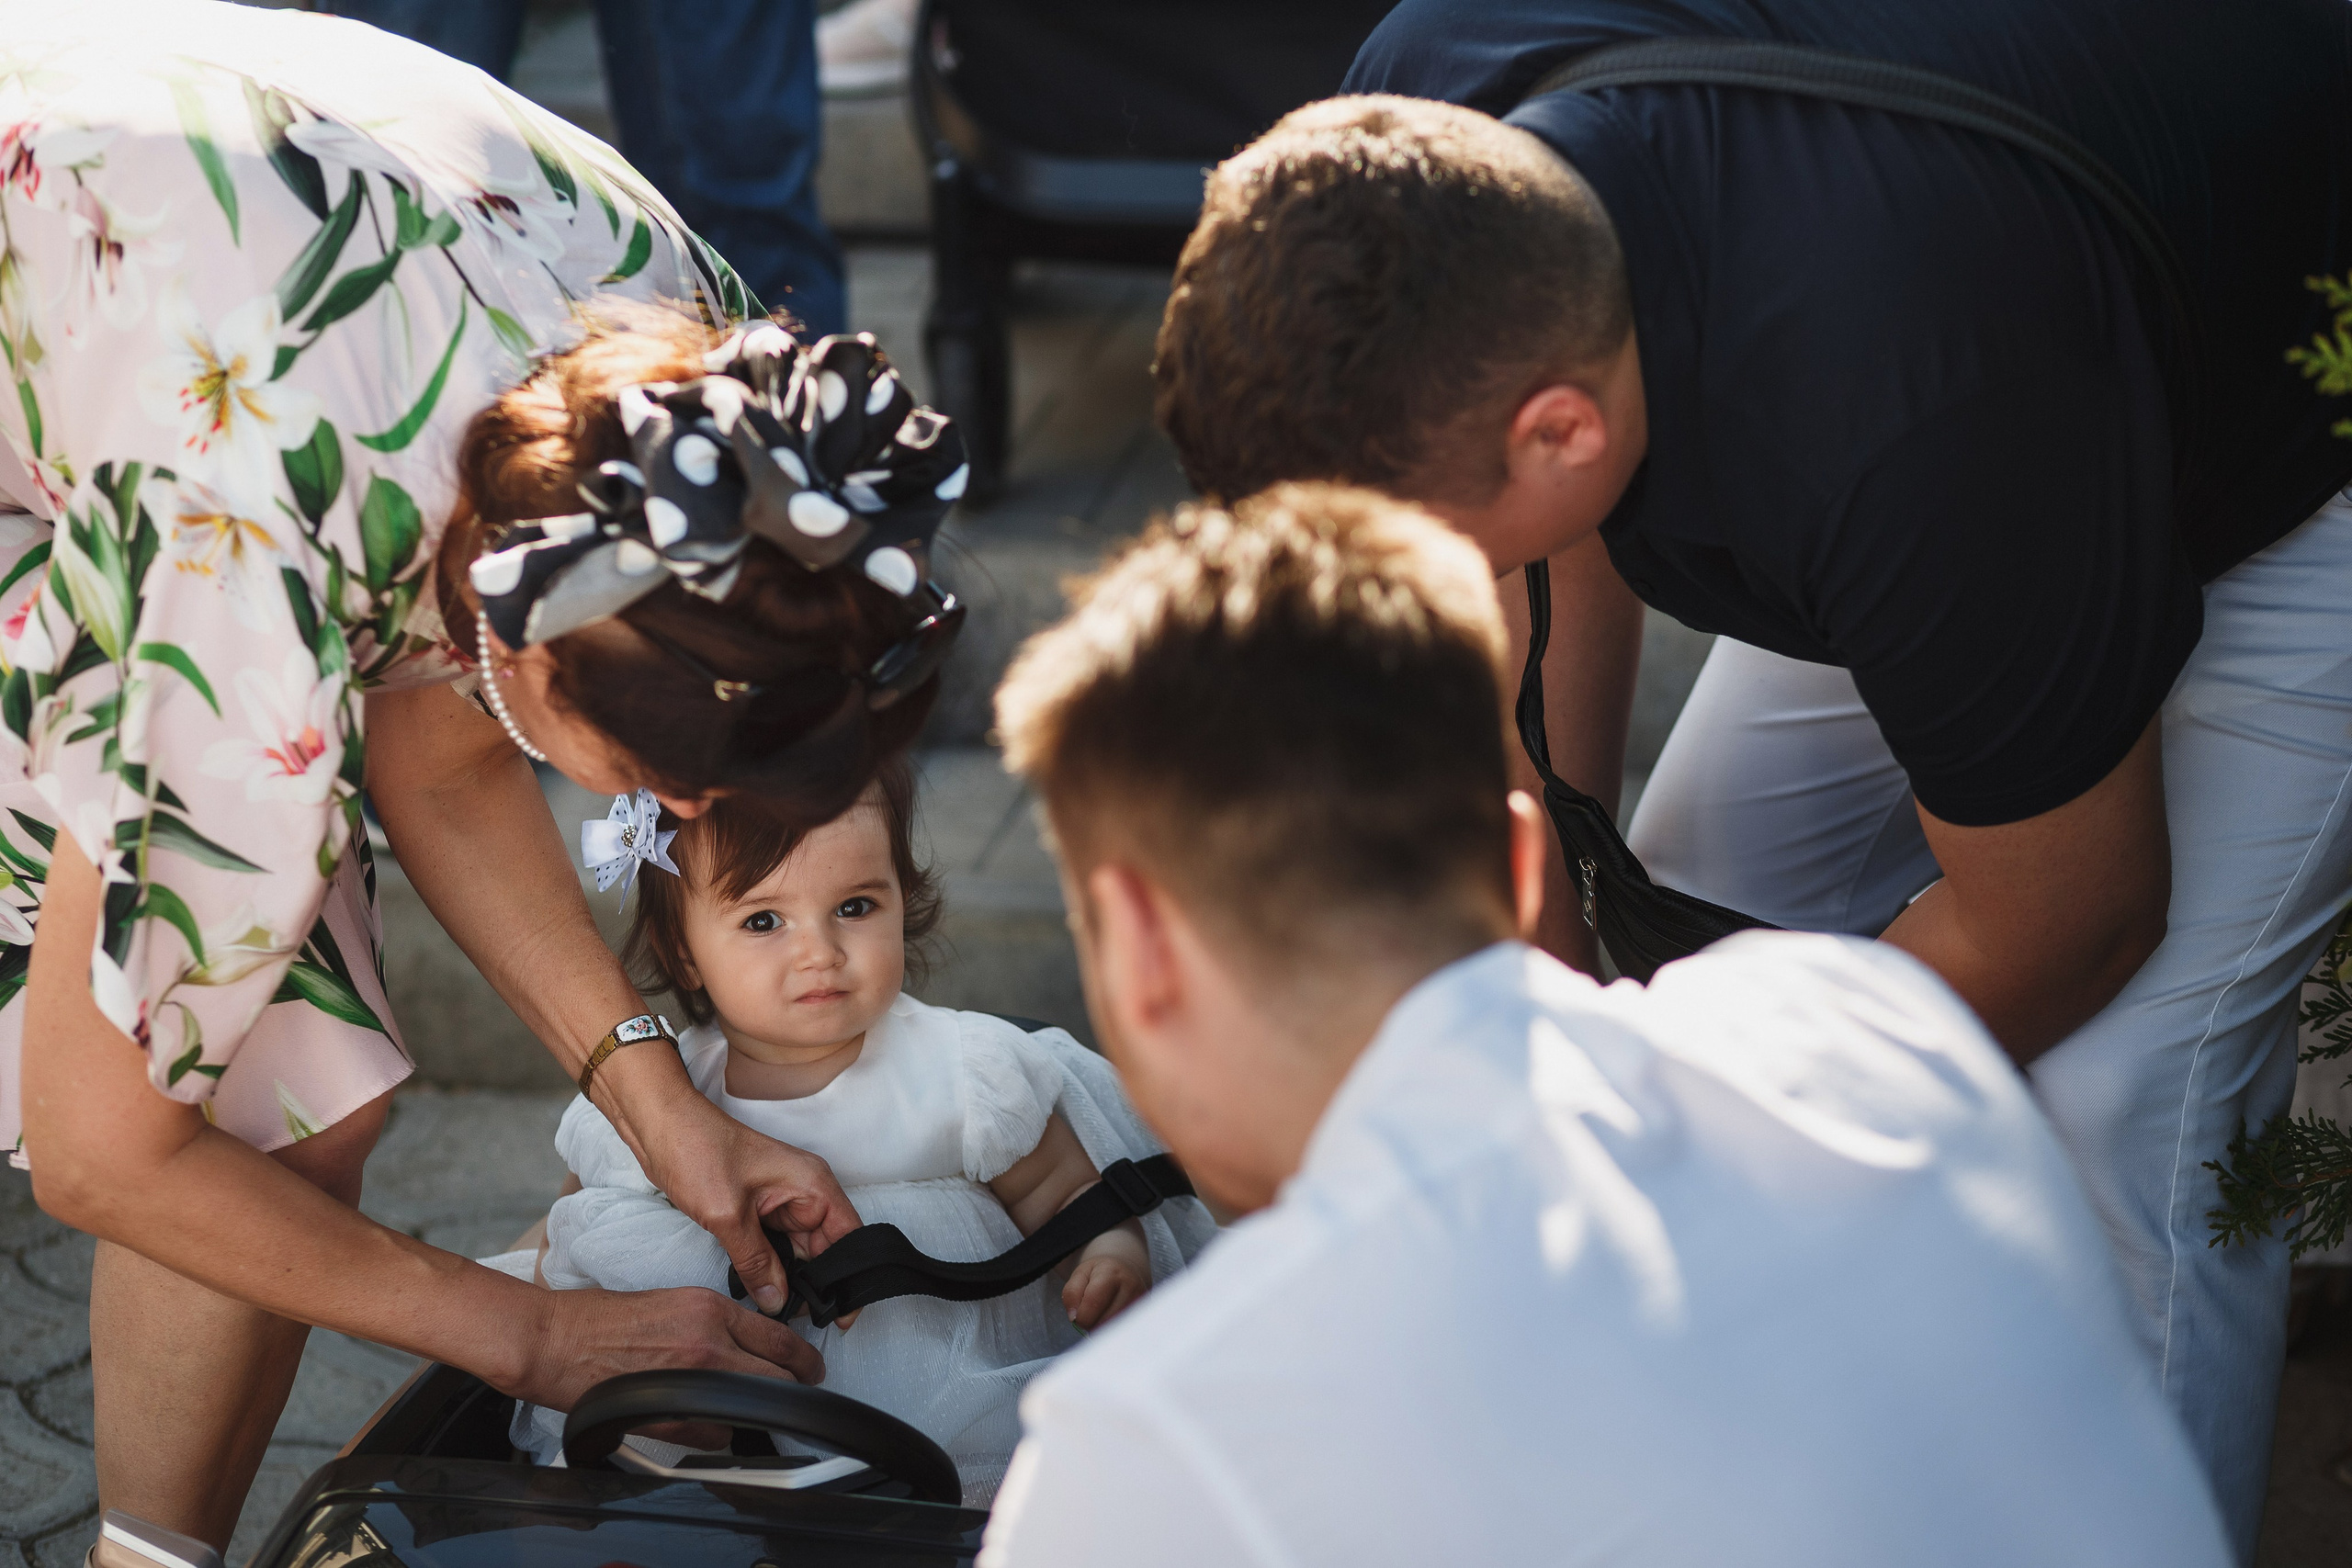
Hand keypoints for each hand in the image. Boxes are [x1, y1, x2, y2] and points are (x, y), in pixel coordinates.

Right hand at [514, 1283, 824, 1414]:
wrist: (557, 1340)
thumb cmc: (601, 1319)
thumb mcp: (672, 1300)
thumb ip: (714, 1321)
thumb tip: (745, 1343)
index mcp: (710, 1308)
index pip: (781, 1336)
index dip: (804, 1357)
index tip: (811, 1366)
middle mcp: (709, 1343)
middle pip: (781, 1376)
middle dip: (793, 1386)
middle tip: (796, 1391)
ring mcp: (692, 1381)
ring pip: (753, 1408)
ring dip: (752, 1411)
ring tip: (739, 1406)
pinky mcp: (669, 1415)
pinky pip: (716, 1435)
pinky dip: (716, 1434)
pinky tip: (702, 1423)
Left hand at [632, 1090, 863, 1315]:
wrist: (660, 1127)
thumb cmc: (697, 1152)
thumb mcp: (728, 1215)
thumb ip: (756, 1262)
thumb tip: (776, 1301)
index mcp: (813, 1185)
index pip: (850, 1238)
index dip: (851, 1276)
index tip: (842, 1315)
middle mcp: (805, 1193)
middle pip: (827, 1249)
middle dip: (815, 1283)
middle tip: (797, 1318)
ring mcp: (783, 1201)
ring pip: (800, 1251)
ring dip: (790, 1277)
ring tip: (777, 1307)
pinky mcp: (761, 1209)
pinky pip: (777, 1246)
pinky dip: (771, 1266)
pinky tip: (760, 1288)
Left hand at [1063, 1255, 1147, 1329]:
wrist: (1126, 1269)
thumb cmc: (1100, 1273)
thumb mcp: (1080, 1275)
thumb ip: (1071, 1294)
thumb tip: (1075, 1318)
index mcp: (1110, 1273)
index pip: (1091, 1306)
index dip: (1080, 1316)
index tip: (1079, 1313)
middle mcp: (1130, 1287)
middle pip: (1104, 1323)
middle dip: (1092, 1324)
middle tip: (1092, 1314)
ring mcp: (1141, 1302)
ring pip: (1115, 1331)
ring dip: (1103, 1329)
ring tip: (1103, 1315)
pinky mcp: (1146, 1314)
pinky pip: (1125, 1332)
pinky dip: (1114, 1331)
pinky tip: (1112, 1319)